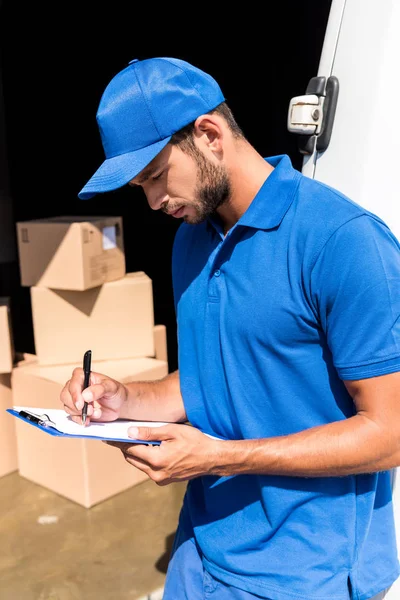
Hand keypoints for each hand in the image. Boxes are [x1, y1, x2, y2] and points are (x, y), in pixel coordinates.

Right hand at [60, 367, 127, 424]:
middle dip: (76, 406)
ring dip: (80, 413)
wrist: (119, 404)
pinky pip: (71, 416)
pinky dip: (80, 419)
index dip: (75, 394)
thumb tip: (85, 395)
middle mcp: (76, 386)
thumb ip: (99, 389)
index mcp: (83, 376)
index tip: (81, 404)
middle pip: (65, 395)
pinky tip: (88, 420)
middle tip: (90, 410)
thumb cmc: (115, 391)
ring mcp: (75, 398)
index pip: (73, 382)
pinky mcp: (77, 410)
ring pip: (67, 406)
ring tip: (95, 412)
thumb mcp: (111, 387)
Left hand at [106, 424, 222, 484]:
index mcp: (156, 460)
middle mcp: (156, 473)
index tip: (110, 436)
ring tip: (138, 439)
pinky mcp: (165, 480)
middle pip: (132, 458)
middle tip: (122, 435)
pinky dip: (147, 459)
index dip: (120, 442)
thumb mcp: (172, 431)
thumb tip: (130, 432)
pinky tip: (152, 448)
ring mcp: (160, 479)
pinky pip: (149, 469)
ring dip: (137, 453)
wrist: (212, 458)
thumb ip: (150, 432)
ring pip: (140, 464)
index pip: (130, 450)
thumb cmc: (195, 442)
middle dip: (127, 447)